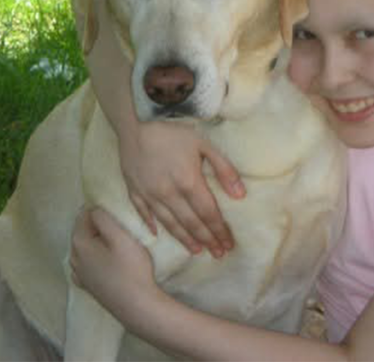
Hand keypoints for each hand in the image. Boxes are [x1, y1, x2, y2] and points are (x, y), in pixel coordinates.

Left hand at [69, 207, 163, 324]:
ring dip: (94, 241)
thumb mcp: (120, 237)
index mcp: (80, 243)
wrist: (136, 306)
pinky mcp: (88, 286)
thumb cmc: (131, 269)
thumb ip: (104, 219)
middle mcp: (74, 257)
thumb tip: (93, 209)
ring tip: (113, 240)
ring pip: (82, 248)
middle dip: (95, 224)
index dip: (99, 209)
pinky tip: (102, 260)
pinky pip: (85, 265)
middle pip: (81, 231)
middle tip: (117, 223)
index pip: (84, 215)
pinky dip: (92, 258)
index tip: (115, 210)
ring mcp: (79, 274)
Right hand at [119, 121, 243, 257]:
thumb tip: (240, 195)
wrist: (135, 120)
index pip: (208, 213)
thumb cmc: (172, 130)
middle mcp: (169, 194)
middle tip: (218, 253)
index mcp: (189, 182)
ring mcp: (149, 195)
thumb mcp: (204, 144)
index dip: (219, 230)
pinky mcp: (134, 191)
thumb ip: (223, 169)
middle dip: (207, 239)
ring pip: (169, 223)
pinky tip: (158, 235)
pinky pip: (144, 213)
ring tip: (196, 251)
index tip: (228, 244)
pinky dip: (152, 225)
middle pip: (191, 223)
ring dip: (185, 238)